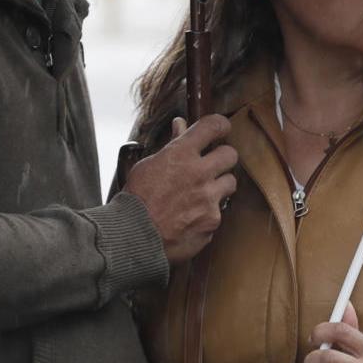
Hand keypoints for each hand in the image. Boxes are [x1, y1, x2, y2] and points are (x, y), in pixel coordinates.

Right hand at [123, 115, 237, 262]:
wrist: (132, 237)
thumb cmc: (135, 200)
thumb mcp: (147, 165)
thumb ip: (171, 146)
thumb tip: (180, 125)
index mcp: (181, 154)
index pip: (213, 126)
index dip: (220, 125)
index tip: (221, 130)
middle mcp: (199, 173)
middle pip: (230, 154)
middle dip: (223, 158)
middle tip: (213, 165)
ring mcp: (208, 198)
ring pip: (230, 183)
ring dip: (219, 186)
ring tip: (201, 194)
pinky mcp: (212, 220)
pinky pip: (219, 211)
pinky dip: (208, 213)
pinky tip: (192, 217)